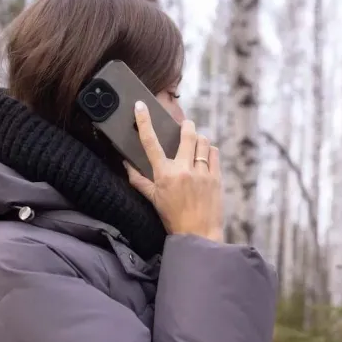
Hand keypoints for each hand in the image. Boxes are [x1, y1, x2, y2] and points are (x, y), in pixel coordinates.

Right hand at [126, 100, 223, 242]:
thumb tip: (125, 164)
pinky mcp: (216, 177)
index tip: (140, 107)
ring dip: (199, 139)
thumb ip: (138, 180)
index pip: (150, 143)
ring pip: (203, 142)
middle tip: (184, 126)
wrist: (198, 234)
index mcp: (164, 175)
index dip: (144, 122)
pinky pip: (214, 153)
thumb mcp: (152, 199)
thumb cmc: (173, 218)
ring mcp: (202, 173)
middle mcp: (183, 170)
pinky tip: (205, 156)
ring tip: (195, 144)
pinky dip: (209, 150)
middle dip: (186, 126)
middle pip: (186, 135)